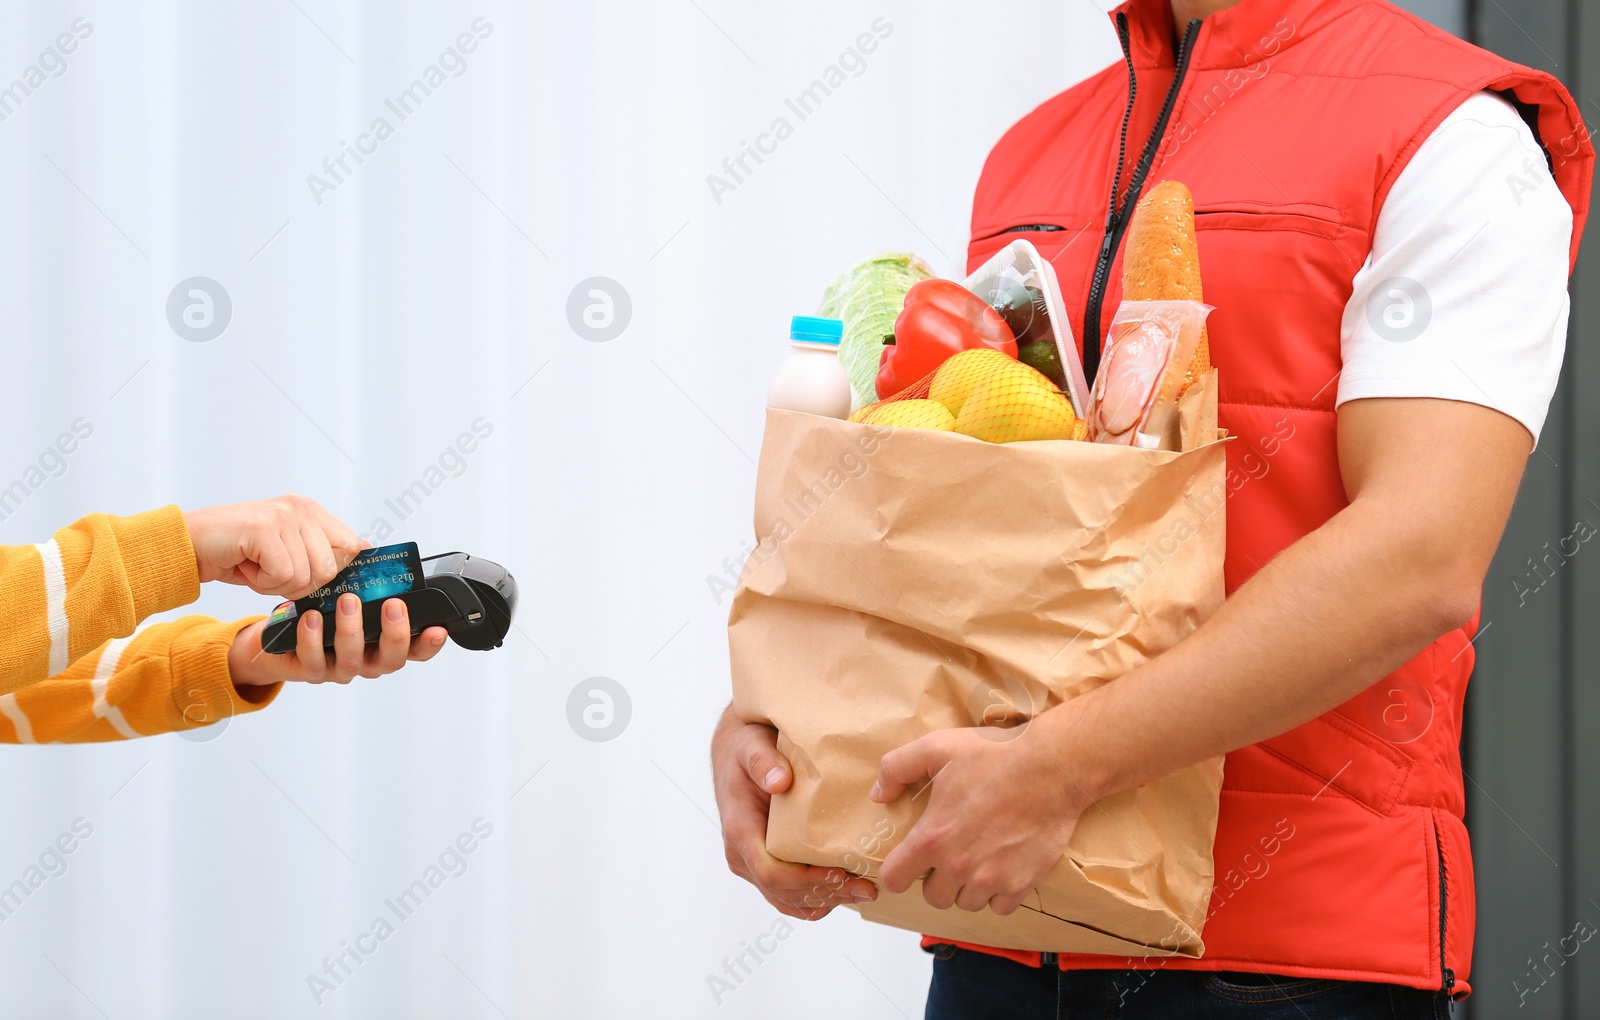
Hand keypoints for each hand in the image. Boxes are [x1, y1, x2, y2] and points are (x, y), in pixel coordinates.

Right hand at [184, 495, 363, 599]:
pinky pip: (283, 575)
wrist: (188, 545)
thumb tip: (363, 556)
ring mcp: (284, 516)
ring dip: (278, 584)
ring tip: (256, 566)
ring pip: (307, 575)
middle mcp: (301, 508)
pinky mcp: (265, 529)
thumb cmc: (237, 554)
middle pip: (331, 568)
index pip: (352, 547)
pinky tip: (245, 566)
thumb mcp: (287, 553)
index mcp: (312, 511)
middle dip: (301, 584)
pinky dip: (262, 583)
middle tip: (271, 572)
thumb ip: (321, 554)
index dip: (334, 572)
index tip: (307, 576)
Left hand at [228, 594, 448, 686]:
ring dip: (352, 630)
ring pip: (353, 660)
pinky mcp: (313, 672)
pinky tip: (313, 618)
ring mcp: (342, 669)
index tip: (438, 628)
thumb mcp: (350, 593)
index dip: (430, 643)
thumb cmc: (325, 613)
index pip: (416, 650)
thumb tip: (366, 547)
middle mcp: (369, 661)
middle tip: (392, 605)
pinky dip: (313, 640)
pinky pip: (314, 661)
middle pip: (392, 660)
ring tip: (348, 601)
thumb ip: (363, 576)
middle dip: (395, 633)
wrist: (285, 640)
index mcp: (384, 644)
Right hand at [711, 705, 877, 919]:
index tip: (839, 872)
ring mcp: (753, 863)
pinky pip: (789, 895)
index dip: (805, 880)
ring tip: (863, 892)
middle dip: (826, 894)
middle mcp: (743, 854)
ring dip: (826, 901)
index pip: (770, 872)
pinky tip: (845, 891)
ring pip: (788, 900)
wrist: (736, 754)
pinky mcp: (766, 864)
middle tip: (867, 888)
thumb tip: (780, 781)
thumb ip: (763, 763)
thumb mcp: (752, 747)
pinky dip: (817, 898)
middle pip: (783, 893)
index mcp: (740, 830)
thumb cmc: (745, 750)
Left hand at [870, 713, 1091, 915]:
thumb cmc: (996, 755)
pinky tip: (1001, 867)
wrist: (1052, 766)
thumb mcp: (936, 747)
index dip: (895, 872)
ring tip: (976, 860)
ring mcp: (991, 878)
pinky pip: (999, 906)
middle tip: (948, 854)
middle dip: (936, 878)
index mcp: (932, 837)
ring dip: (967, 887)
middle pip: (933, 896)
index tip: (906, 862)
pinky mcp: (1021, 883)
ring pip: (966, 903)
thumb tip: (879, 795)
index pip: (894, 879)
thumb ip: (897, 768)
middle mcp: (958, 865)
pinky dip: (998, 893)